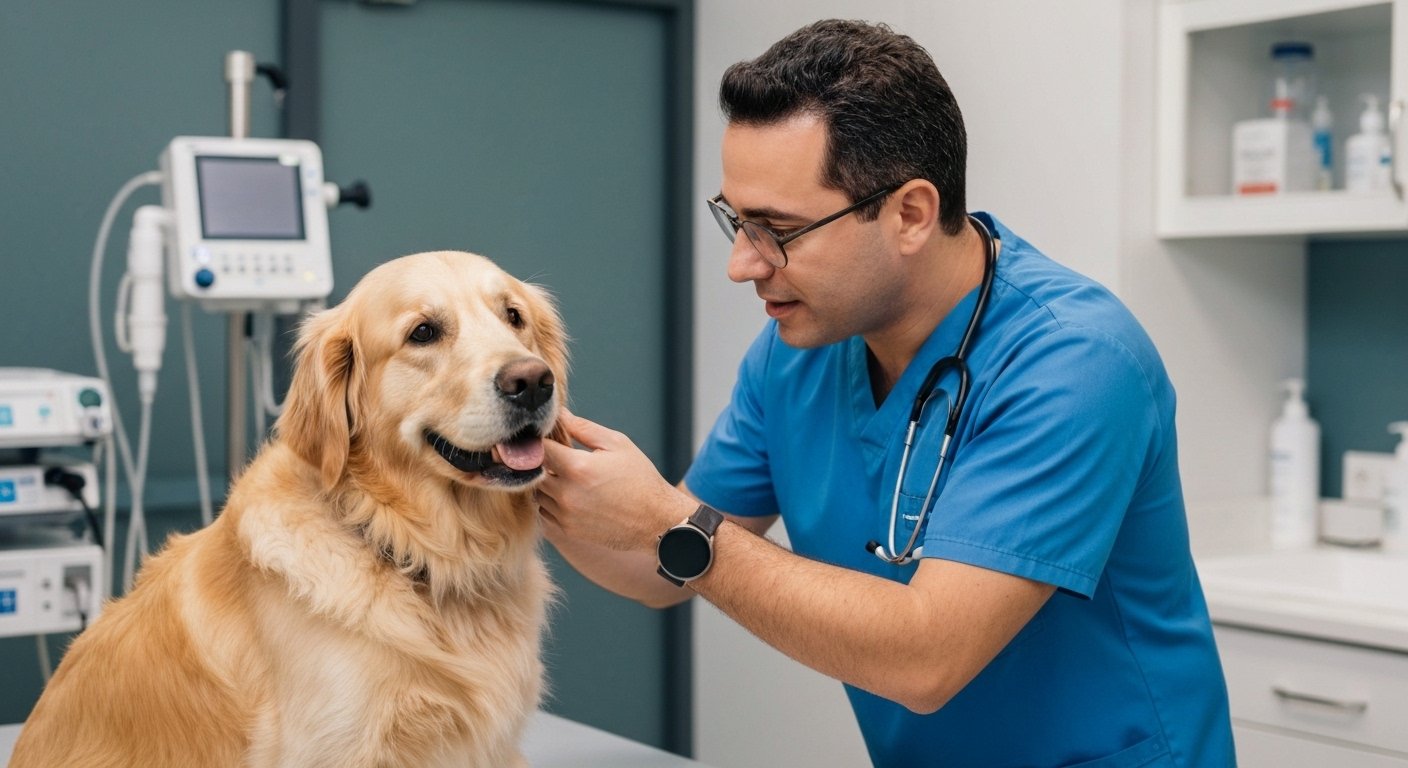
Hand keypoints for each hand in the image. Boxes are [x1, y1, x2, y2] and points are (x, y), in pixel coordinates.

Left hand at [537, 412, 692, 553]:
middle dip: (542, 461)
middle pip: (533, 472)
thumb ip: (583, 428)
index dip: (538, 440)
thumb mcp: (617, 444)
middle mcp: (566, 493)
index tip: (544, 436)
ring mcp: (565, 514)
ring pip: (537, 493)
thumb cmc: (640, 479)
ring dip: (545, 483)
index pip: (538, 448)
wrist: (656, 522)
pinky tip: (569, 495)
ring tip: (566, 476)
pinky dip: (550, 503)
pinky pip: (544, 513)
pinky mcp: (567, 530)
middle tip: (557, 456)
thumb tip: (560, 414)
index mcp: (577, 468)